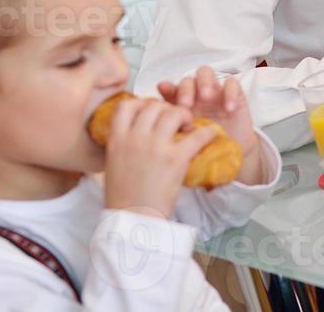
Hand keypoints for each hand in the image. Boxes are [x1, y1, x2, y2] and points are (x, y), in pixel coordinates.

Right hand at [101, 97, 214, 215]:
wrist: (133, 220)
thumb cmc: (123, 197)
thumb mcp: (113, 163)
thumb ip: (122, 143)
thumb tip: (135, 130)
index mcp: (116, 139)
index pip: (127, 105)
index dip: (141, 103)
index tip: (151, 111)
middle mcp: (134, 138)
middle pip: (153, 106)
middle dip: (166, 109)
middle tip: (175, 120)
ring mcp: (155, 147)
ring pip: (174, 113)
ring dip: (184, 115)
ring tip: (188, 126)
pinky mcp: (175, 159)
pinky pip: (197, 135)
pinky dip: (207, 132)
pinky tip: (210, 133)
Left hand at [158, 68, 265, 185]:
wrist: (227, 157)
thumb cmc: (202, 149)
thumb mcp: (184, 145)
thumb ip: (171, 135)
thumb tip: (153, 135)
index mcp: (180, 106)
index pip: (170, 89)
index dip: (166, 88)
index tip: (162, 90)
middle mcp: (195, 96)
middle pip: (186, 80)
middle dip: (185, 89)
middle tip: (185, 103)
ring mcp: (214, 93)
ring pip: (206, 73)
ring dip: (204, 82)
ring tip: (206, 96)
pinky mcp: (234, 95)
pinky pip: (232, 84)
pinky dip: (230, 93)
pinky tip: (228, 108)